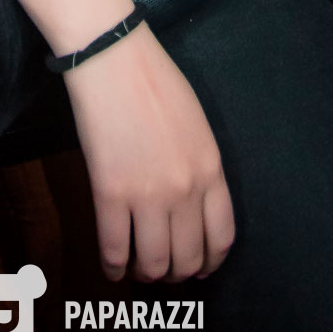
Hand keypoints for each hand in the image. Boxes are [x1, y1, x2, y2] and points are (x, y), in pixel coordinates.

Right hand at [63, 23, 234, 283]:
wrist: (113, 57)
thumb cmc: (154, 80)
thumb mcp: (195, 124)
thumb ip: (199, 164)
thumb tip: (191, 201)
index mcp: (211, 168)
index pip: (222, 238)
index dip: (210, 262)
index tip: (200, 268)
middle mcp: (186, 190)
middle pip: (188, 257)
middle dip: (176, 273)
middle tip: (164, 271)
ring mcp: (148, 194)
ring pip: (153, 263)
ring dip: (146, 275)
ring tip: (137, 271)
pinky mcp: (110, 193)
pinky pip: (115, 248)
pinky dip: (113, 268)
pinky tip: (112, 268)